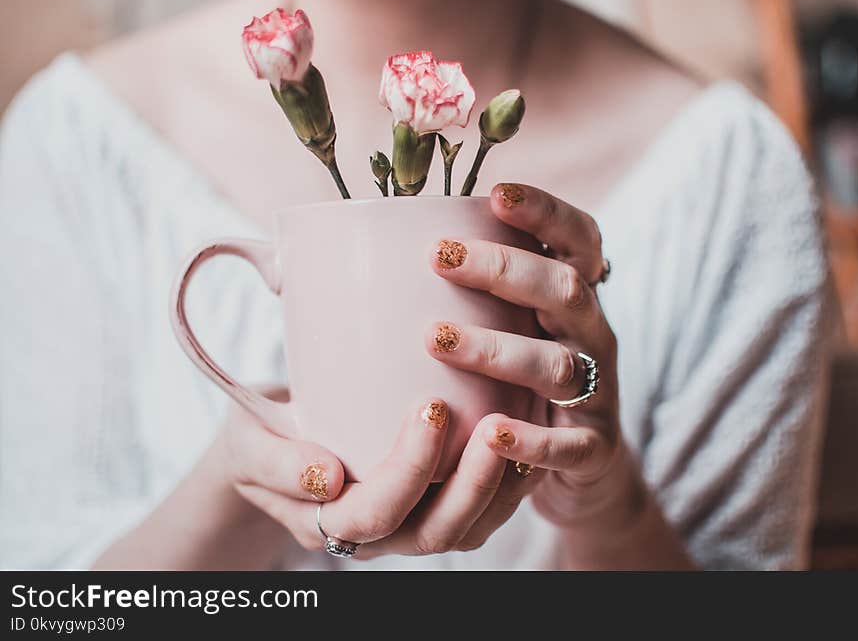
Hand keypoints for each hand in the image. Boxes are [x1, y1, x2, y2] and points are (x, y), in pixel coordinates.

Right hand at [224, 387, 533, 558]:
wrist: (271, 450)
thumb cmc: (258, 440)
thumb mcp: (250, 445)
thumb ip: (276, 463)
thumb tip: (323, 478)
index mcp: (327, 523)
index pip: (375, 513)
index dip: (409, 469)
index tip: (431, 405)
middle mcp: (375, 537)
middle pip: (433, 532)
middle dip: (469, 481)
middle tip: (491, 422)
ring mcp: (406, 525)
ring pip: (465, 530)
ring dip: (496, 483)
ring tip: (516, 426)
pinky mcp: (432, 506)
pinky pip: (480, 512)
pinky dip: (507, 481)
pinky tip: (523, 434)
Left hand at [430, 183, 631, 528]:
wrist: (583, 466)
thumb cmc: (521, 384)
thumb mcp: (510, 330)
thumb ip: (462, 296)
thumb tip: (346, 262)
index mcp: (573, 300)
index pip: (578, 240)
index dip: (546, 212)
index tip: (495, 194)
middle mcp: (592, 336)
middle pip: (564, 290)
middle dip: (504, 268)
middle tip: (438, 256)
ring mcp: (599, 393)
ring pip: (558, 364)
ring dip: (497, 348)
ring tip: (435, 338)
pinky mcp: (594, 449)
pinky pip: (567, 445)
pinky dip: (530, 439)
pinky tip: (488, 431)